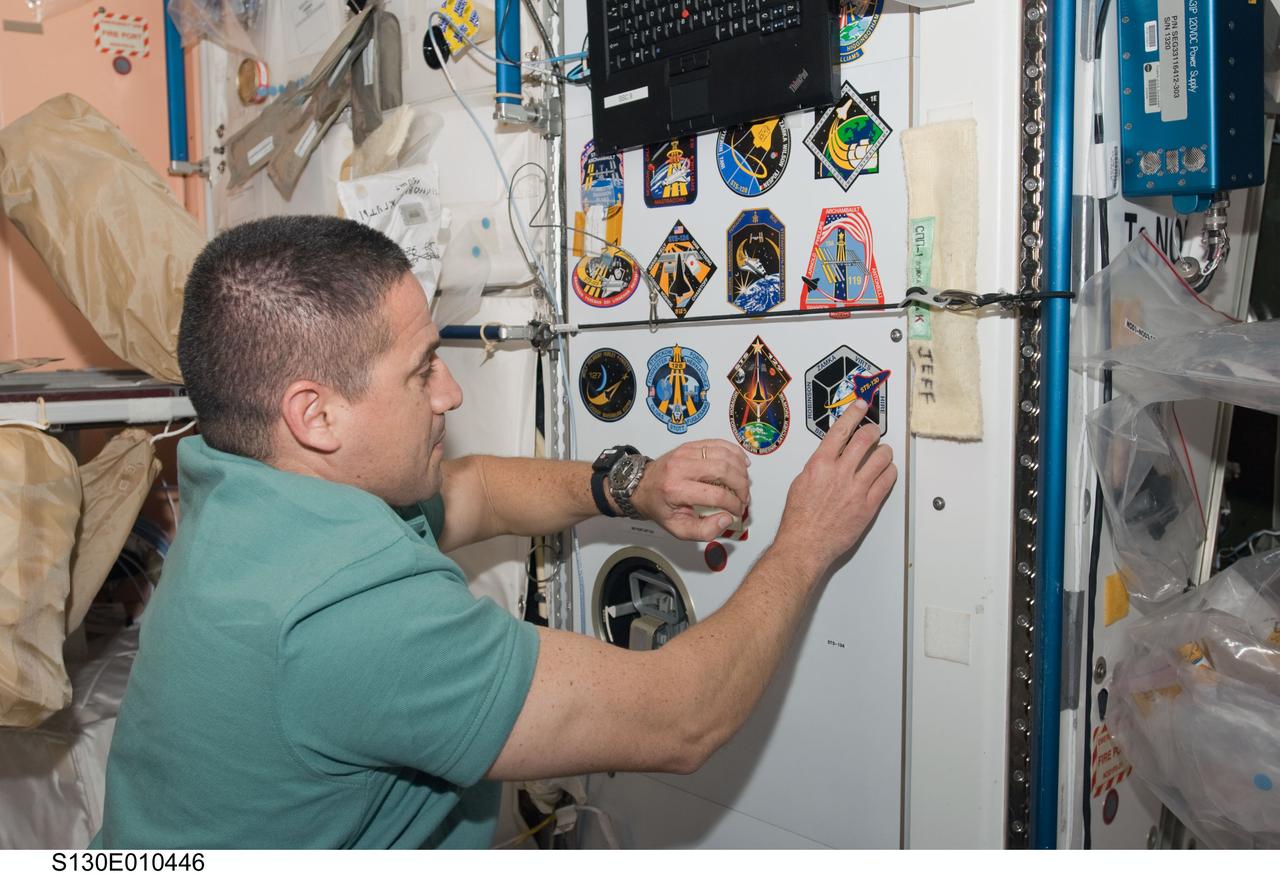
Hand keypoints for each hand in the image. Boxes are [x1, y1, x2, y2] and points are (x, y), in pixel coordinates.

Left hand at [630, 440, 750, 541]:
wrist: (642, 486)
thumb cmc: (660, 506)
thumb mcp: (678, 528)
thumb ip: (704, 531)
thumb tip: (727, 519)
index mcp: (675, 489)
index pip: (715, 495)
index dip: (733, 504)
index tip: (737, 511)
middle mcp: (680, 467)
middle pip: (723, 470)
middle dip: (741, 486)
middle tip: (744, 498)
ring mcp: (686, 452)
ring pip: (724, 455)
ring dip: (740, 470)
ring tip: (743, 484)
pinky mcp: (691, 445)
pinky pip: (719, 444)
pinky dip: (735, 453)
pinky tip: (742, 464)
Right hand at [774, 400, 896, 571]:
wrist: (805, 544)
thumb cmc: (799, 518)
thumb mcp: (800, 483)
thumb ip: (817, 466)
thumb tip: (829, 457)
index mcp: (820, 465)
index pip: (841, 430)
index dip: (854, 414)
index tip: (861, 406)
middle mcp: (839, 473)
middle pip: (865, 439)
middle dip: (873, 430)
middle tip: (875, 430)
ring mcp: (856, 489)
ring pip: (881, 458)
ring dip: (885, 451)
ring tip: (883, 452)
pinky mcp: (868, 506)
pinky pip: (887, 481)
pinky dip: (890, 472)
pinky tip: (887, 472)